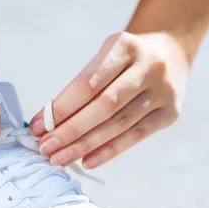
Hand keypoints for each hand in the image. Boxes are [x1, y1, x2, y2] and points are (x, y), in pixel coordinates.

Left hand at [29, 31, 189, 168]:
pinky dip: (109, 151)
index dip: (60, 108)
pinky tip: (87, 161)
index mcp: (125, 46)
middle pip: (103, 106)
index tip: (37, 127)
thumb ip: (80, 86)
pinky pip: (136, 136)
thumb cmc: (126, 58)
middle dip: (70, 130)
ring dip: (85, 145)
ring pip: (119, 124)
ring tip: (60, 157)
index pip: (87, 83)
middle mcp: (148, 66)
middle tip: (46, 147)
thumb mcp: (105, 56)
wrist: (171, 51)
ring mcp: (163, 90)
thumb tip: (46, 123)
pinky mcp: (171, 112)